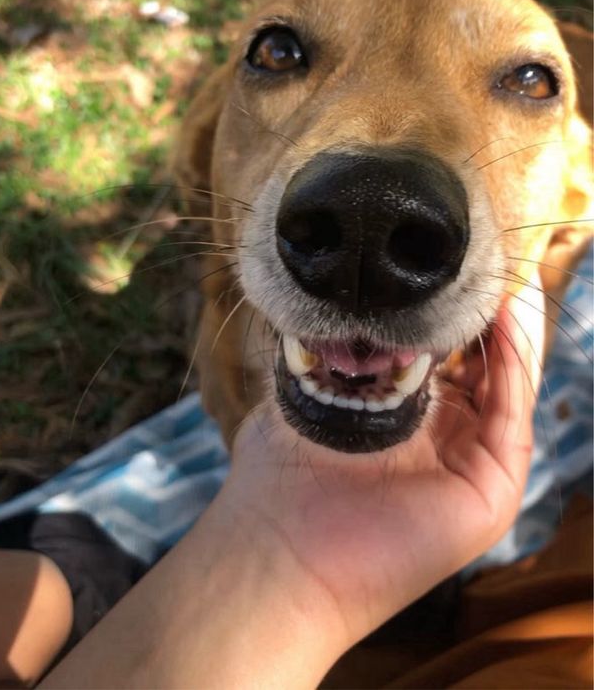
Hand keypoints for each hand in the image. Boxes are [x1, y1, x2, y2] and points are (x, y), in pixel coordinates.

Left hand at [219, 271, 544, 653]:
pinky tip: (505, 310)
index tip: (452, 256)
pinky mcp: (493, 485)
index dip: (454, 304)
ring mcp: (472, 459)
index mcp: (407, 413)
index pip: (447, 349)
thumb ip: (342, 340)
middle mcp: (446, 433)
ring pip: (506, 378)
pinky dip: (513, 356)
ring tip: (506, 272)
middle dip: (489, 307)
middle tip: (490, 254)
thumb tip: (350, 284)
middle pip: (485, 359)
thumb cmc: (286, 464)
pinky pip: (512, 407)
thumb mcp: (313, 381)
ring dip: (510, 324)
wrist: (282, 542)